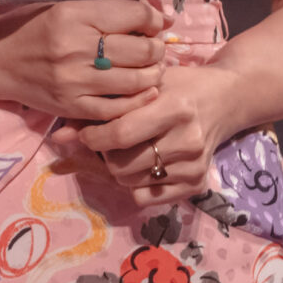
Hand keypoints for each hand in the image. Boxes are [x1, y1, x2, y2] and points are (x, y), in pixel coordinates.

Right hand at [0, 0, 173, 121]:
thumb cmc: (29, 26)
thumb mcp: (63, 6)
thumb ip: (104, 11)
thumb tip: (153, 16)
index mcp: (72, 15)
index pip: (133, 16)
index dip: (154, 19)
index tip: (158, 24)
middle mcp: (74, 47)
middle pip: (140, 50)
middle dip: (157, 48)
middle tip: (157, 48)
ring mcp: (72, 81)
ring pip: (134, 81)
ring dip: (153, 74)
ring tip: (154, 68)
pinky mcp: (70, 106)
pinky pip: (116, 109)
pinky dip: (137, 101)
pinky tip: (145, 91)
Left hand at [73, 62, 241, 205]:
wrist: (225, 99)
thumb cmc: (178, 85)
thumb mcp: (143, 86)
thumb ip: (102, 109)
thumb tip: (57, 137)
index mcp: (175, 109)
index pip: (120, 135)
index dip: (93, 137)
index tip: (86, 132)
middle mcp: (188, 141)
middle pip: (121, 165)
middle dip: (103, 154)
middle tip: (105, 140)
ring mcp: (194, 166)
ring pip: (130, 183)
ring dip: (116, 169)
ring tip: (123, 150)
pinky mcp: (197, 184)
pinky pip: (146, 197)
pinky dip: (134, 184)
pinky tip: (141, 164)